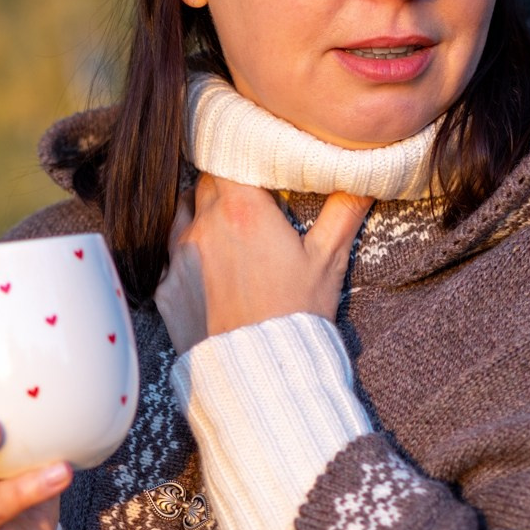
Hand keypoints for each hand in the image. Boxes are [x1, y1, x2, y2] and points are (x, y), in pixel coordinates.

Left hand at [154, 176, 372, 355]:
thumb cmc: (297, 315)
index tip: (252, 158)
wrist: (261, 376)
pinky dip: (188, 254)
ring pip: (183, 214)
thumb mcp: (328, 261)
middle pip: (206, 182)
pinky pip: (171, 256)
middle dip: (225, 183)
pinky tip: (211, 270)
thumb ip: (343, 211)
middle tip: (249, 197)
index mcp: (243, 210)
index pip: (227, 156)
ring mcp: (179, 257)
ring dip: (202, 214)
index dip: (238, 153)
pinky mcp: (166, 288)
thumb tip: (363, 177)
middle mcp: (204, 226)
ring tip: (228, 231)